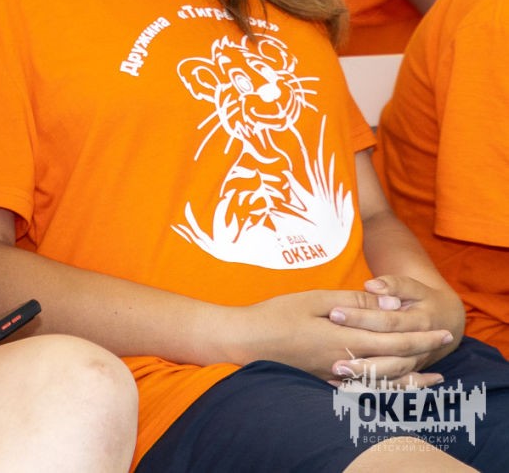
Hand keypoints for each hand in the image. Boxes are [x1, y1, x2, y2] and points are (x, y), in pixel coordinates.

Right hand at [230, 288, 455, 385]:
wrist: (245, 341)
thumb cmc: (276, 314)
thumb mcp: (314, 298)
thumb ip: (352, 302)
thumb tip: (387, 303)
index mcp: (344, 338)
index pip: (394, 339)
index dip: (421, 335)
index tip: (442, 329)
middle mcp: (345, 362)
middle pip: (395, 361)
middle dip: (423, 351)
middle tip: (444, 341)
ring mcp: (336, 376)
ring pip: (384, 381)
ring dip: (413, 377)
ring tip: (433, 376)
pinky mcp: (325, 382)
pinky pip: (365, 391)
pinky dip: (387, 390)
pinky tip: (395, 386)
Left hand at [325, 276, 466, 379]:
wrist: (447, 321)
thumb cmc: (423, 298)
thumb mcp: (412, 287)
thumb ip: (393, 284)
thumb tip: (371, 285)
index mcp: (421, 322)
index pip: (388, 321)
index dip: (361, 317)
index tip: (334, 313)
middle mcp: (421, 348)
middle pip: (391, 357)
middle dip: (362, 361)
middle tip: (334, 362)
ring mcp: (415, 363)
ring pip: (391, 375)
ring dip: (365, 378)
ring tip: (337, 374)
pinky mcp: (407, 371)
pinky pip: (390, 384)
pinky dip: (369, 387)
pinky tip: (341, 386)